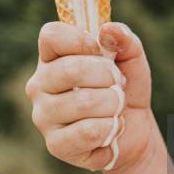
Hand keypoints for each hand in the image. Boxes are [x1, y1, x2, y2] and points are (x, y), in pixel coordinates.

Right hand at [25, 21, 154, 171]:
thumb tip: (107, 29)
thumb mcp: (132, 59)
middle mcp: (39, 85)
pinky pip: (87, 131)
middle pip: (70, 69)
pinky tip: (111, 129)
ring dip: (113, 104)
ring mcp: (43, 116)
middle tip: (118, 85)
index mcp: (51, 58)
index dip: (80, 39)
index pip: (51, 36)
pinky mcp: (55, 144)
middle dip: (108, 77)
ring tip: (116, 108)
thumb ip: (124, 39)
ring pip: (83, 102)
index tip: (100, 50)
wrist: (134, 131)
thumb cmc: (125, 89)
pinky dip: (110, 128)